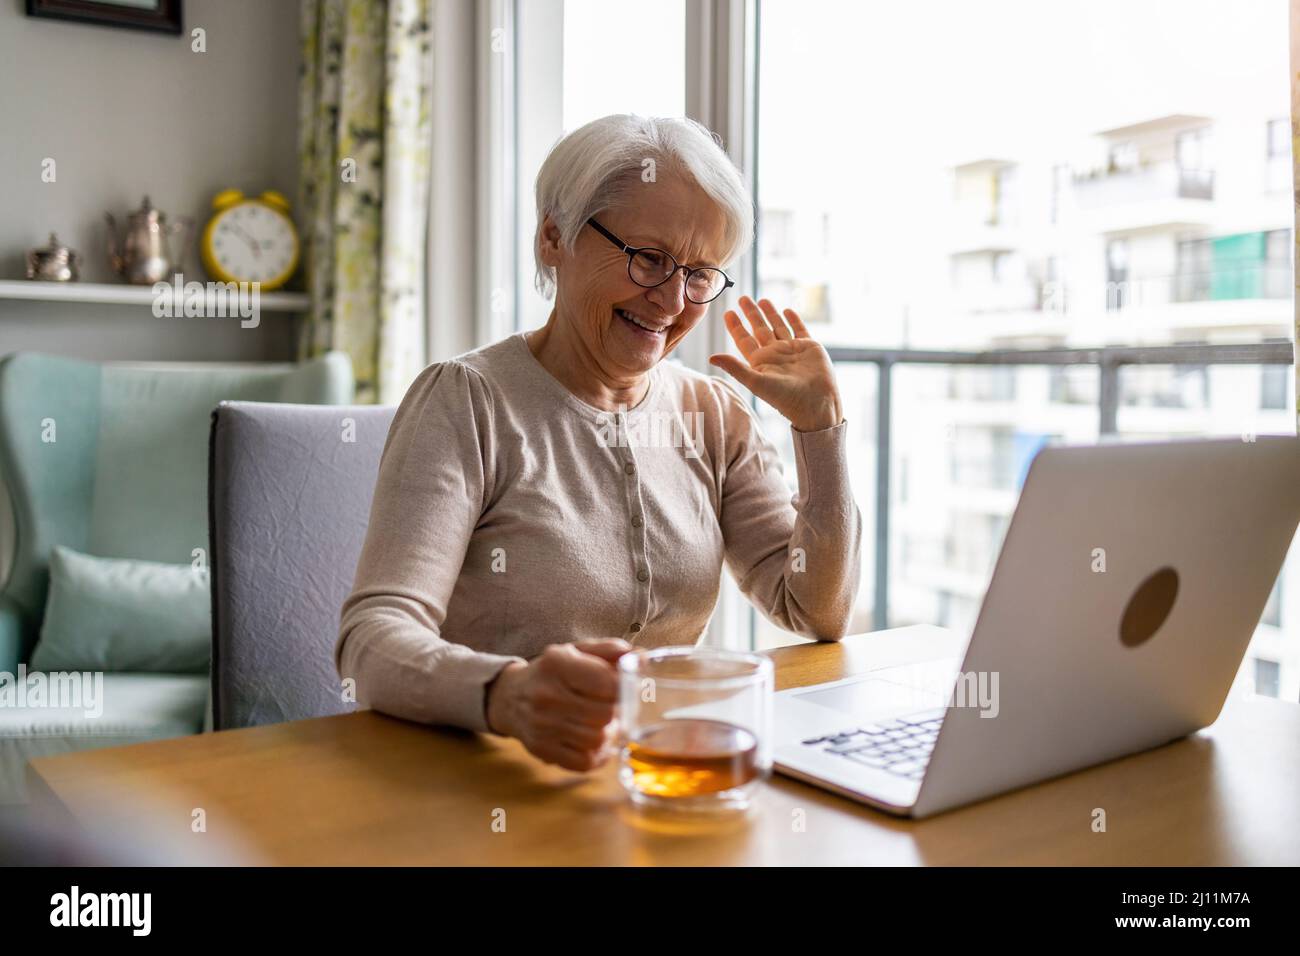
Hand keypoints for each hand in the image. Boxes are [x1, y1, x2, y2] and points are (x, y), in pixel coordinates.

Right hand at [486, 638, 631, 771]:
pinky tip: (594, 741)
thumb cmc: (553, 672)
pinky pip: (585, 762)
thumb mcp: (577, 651)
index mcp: (557, 664)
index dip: (623, 687)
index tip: (624, 686)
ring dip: (608, 732)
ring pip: (597, 739)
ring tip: (603, 722)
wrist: (510, 697)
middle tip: (613, 706)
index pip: (605, 682)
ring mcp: (543, 726)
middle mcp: (547, 695)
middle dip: (616, 710)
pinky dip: (597, 754)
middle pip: (604, 713)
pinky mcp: (542, 750)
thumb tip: (642, 659)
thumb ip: (611, 652)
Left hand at [708, 295, 842, 431]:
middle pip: (759, 329)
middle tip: (743, 298)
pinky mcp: (809, 347)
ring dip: (770, 314)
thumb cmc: (785, 398)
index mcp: (760, 362)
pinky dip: (793, 320)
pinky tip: (787, 310)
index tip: (728, 313)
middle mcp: (775, 354)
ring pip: (778, 326)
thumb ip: (735, 367)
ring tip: (763, 299)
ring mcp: (792, 350)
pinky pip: (799, 329)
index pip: (744, 340)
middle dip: (751, 314)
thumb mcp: (756, 382)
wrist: (816, 403)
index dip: (735, 326)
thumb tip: (711, 357)